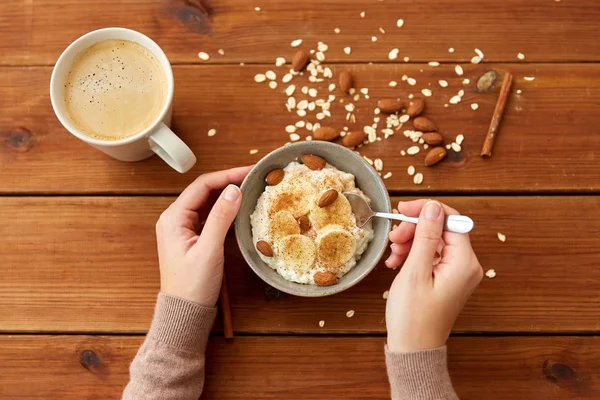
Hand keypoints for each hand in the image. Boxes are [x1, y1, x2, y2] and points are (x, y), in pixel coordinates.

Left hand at [156, 167, 250, 306]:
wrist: (185, 312)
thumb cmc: (192, 285)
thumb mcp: (209, 250)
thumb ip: (221, 218)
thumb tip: (234, 190)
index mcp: (173, 218)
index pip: (202, 186)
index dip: (227, 175)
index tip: (249, 171)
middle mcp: (175, 219)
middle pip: (204, 191)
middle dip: (228, 182)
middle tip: (253, 177)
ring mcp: (183, 229)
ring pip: (208, 203)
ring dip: (227, 195)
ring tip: (250, 188)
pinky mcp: (192, 239)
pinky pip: (209, 217)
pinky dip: (225, 210)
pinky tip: (240, 208)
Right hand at [384, 200, 482, 351]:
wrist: (413, 349)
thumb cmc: (413, 316)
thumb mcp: (415, 271)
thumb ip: (426, 236)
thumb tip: (433, 207)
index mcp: (464, 262)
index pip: (451, 220)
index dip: (426, 211)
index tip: (403, 209)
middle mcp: (467, 266)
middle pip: (442, 230)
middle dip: (415, 229)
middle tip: (394, 238)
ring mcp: (457, 273)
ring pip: (434, 242)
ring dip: (411, 242)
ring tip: (393, 255)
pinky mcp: (447, 279)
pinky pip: (431, 256)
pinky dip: (413, 255)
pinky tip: (397, 263)